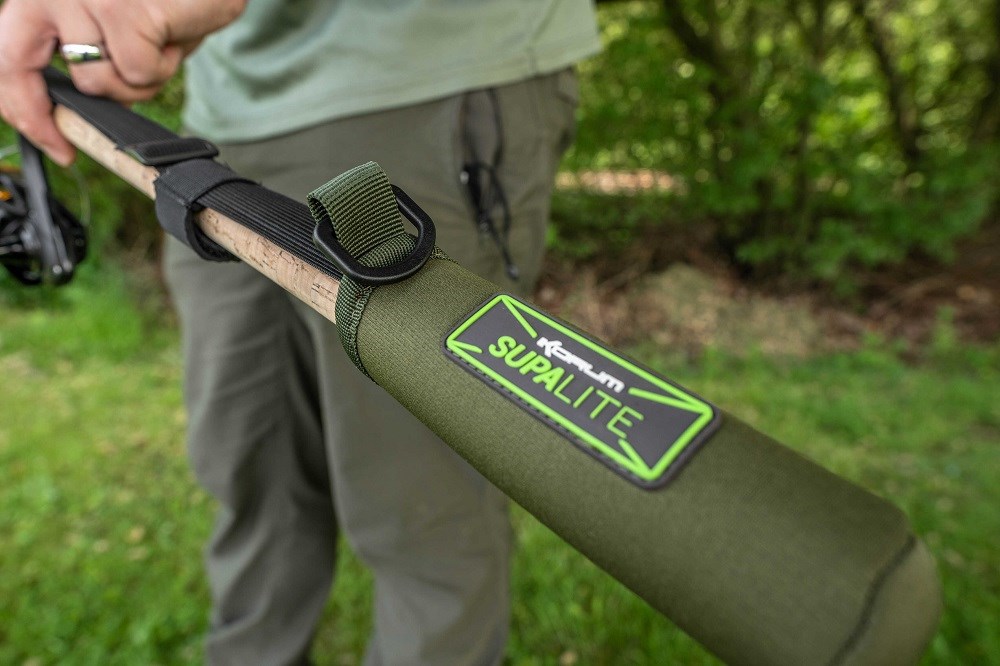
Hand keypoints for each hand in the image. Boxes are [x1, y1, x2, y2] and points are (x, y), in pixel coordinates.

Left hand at [0, 0, 245, 165]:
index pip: (6, 52)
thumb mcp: (118, 28)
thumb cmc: (171, 2)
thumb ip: (88, 59)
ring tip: (159, 52)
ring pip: (95, 81)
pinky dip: (163, 67)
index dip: (16, 102)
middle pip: (15, 63)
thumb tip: (74, 115)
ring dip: (135, 84)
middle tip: (63, 149)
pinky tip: (173, 38)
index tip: (44, 136)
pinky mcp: (119, 9)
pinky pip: (136, 72)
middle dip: (37, 115)